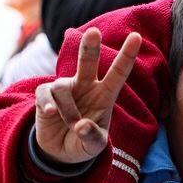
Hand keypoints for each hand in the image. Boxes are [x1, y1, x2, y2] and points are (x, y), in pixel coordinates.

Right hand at [34, 28, 141, 164]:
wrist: (60, 151)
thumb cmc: (84, 142)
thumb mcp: (94, 145)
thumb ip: (92, 137)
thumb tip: (82, 125)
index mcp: (105, 94)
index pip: (119, 72)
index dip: (127, 55)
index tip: (136, 36)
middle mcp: (86, 85)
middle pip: (88, 61)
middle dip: (90, 46)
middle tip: (94, 32)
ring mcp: (65, 88)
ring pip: (63, 87)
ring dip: (67, 110)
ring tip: (71, 125)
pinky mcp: (46, 94)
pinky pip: (46, 93)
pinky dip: (48, 104)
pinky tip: (50, 113)